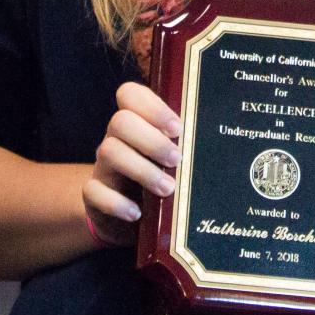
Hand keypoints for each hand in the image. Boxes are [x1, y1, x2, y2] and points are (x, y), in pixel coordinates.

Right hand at [83, 82, 179, 246]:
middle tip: (177, 160)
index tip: (177, 128)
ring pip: (108, 152)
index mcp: (137, 125)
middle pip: (120, 122)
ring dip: (142, 170)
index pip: (130, 95)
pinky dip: (116, 203)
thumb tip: (221, 139)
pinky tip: (136, 213)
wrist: (129, 219)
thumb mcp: (171, 162)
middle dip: (152, 140)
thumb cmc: (160, 181)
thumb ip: (186, 147)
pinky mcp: (93, 196)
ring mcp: (103, 167)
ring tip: (168, 189)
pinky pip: (94, 192)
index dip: (152, 106)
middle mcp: (116, 140)